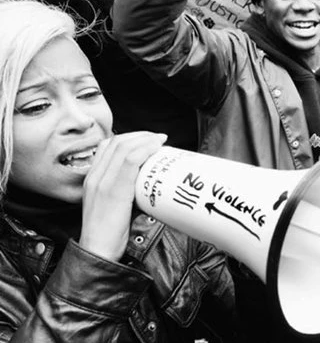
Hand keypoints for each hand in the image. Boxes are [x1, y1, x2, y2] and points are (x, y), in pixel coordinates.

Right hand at [79, 132, 166, 261]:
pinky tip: (156, 148)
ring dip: (145, 140)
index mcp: (92, 178)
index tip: (146, 139)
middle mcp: (94, 176)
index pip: (107, 146)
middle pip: (116, 143)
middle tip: (157, 138)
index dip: (128, 137)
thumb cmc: (110, 232)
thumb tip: (150, 186)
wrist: (97, 250)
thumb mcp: (114, 205)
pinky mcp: (113, 190)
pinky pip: (130, 161)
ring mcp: (102, 182)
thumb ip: (126, 192)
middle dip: (139, 135)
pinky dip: (145, 150)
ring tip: (160, 141)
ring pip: (124, 148)